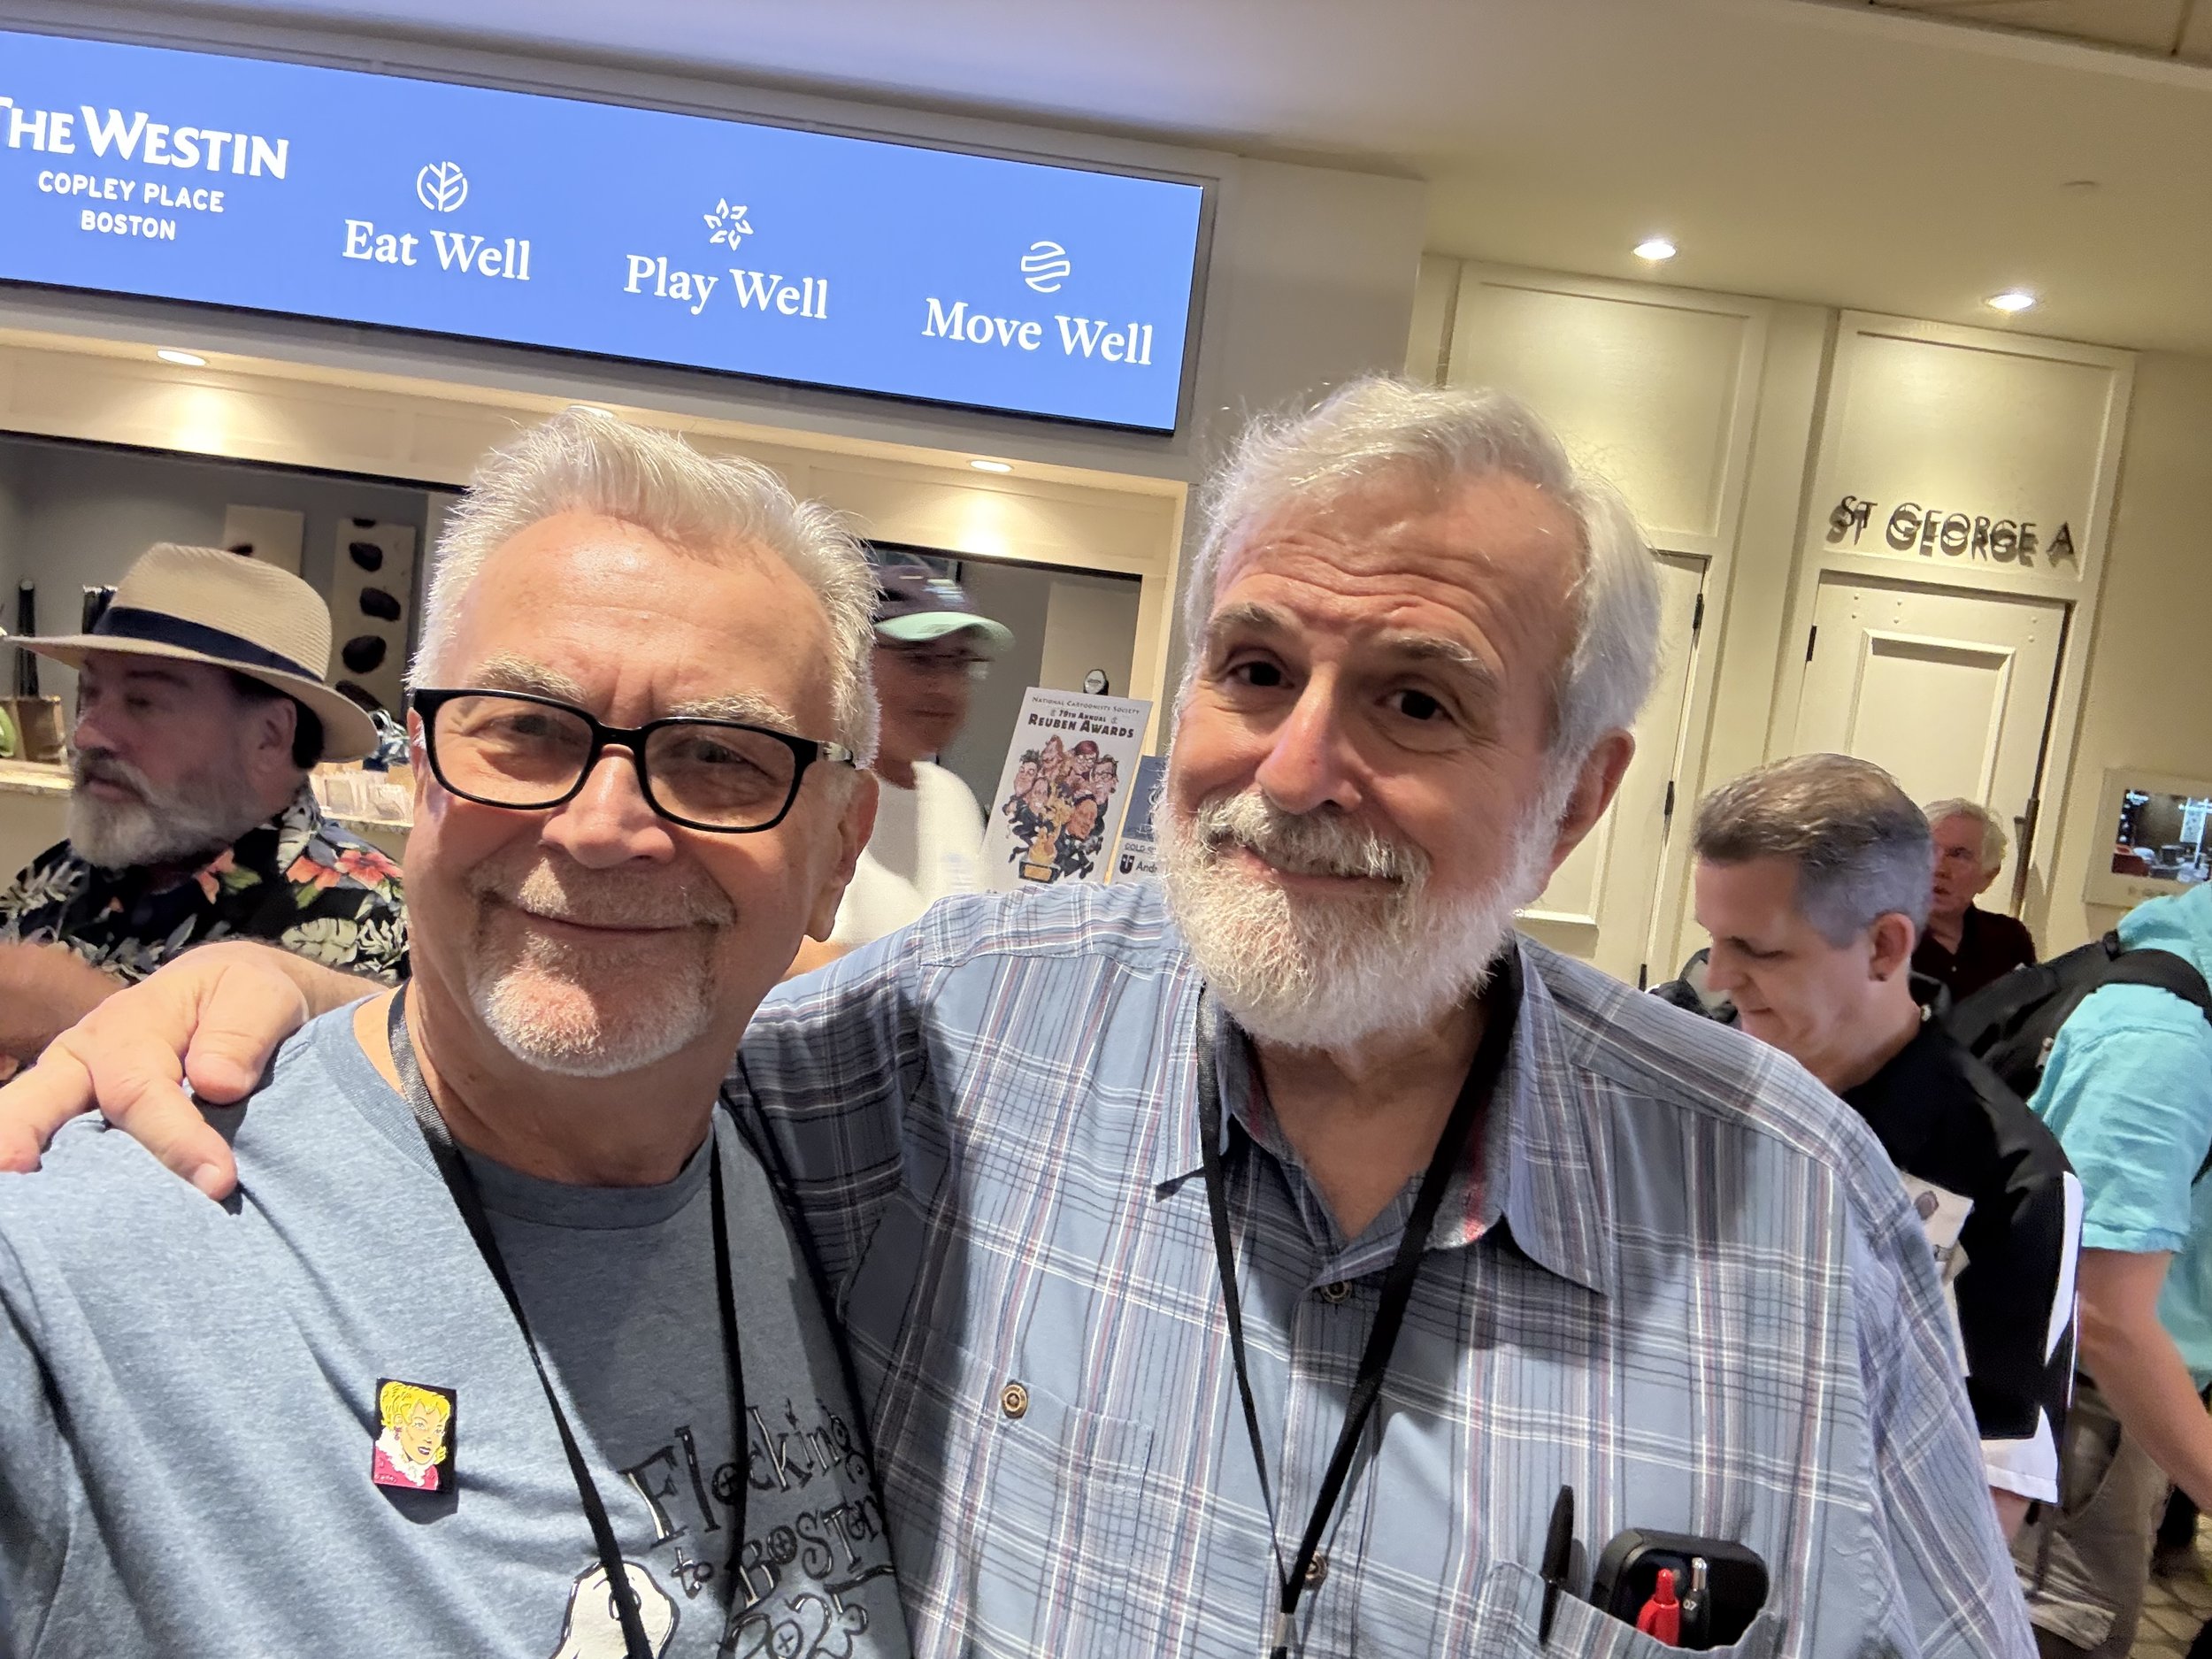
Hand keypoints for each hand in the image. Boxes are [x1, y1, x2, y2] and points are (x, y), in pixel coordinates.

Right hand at [0, 941, 355, 1197]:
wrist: (240, 998)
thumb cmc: (244, 997)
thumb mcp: (260, 995)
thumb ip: (242, 1033)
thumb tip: (218, 1084)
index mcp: (127, 1028)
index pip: (139, 1091)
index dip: (175, 1138)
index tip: (219, 1180)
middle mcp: (84, 1064)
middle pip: (37, 1104)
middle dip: (19, 1137)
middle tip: (13, 1173)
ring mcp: (76, 1098)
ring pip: (36, 1128)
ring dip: (31, 1170)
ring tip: (25, 1216)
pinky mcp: (84, 1129)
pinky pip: (65, 1158)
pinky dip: (61, 1188)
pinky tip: (61, 1225)